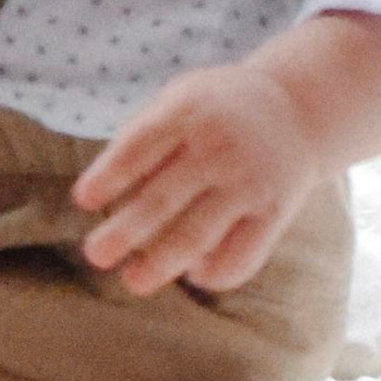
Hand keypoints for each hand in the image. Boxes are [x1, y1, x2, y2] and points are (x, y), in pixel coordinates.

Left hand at [71, 62, 325, 296]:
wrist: (298, 108)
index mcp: (188, 112)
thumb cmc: (215, 108)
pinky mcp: (275, 212)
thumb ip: (144, 135)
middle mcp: (220, 148)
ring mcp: (250, 182)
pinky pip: (243, 254)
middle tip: (95, 255)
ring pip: (200, 233)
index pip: (140, 147)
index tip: (82, 200)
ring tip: (133, 282)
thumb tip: (104, 191)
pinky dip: (216, 272)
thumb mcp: (180, 98)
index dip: (110, 175)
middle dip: (126, 230)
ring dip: (163, 263)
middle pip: (164, 197)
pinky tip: (194, 274)